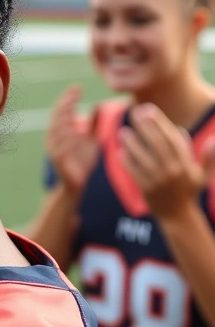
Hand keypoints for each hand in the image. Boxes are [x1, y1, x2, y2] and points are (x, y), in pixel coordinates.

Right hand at [46, 85, 98, 194]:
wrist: (76, 184)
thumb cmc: (82, 161)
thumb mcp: (91, 139)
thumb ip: (93, 124)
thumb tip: (98, 105)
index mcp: (60, 130)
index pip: (62, 109)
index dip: (68, 97)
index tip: (78, 87)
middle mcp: (54, 137)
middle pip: (58, 116)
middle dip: (65, 103)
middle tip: (75, 93)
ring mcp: (54, 149)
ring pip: (56, 129)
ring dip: (64, 118)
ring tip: (72, 106)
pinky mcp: (58, 161)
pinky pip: (60, 147)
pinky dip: (66, 139)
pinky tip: (74, 131)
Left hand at [119, 103, 214, 219]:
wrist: (177, 217)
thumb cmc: (188, 192)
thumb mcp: (201, 175)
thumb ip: (207, 158)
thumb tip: (214, 140)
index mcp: (186, 164)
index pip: (172, 139)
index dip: (160, 123)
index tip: (149, 109)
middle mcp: (173, 171)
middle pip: (157, 144)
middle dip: (146, 127)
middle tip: (135, 113)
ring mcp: (159, 181)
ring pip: (144, 157)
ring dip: (132, 143)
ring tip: (124, 131)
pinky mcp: (146, 189)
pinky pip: (135, 172)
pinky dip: (127, 161)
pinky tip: (121, 150)